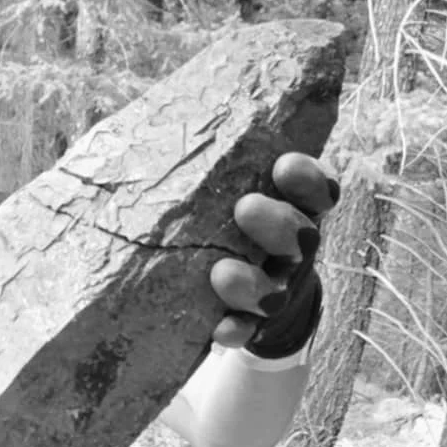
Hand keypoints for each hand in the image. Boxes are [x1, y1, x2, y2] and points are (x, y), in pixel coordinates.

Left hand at [209, 153, 339, 355]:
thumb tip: (131, 115)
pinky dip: (236, 330)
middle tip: (245, 209)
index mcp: (288, 206)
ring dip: (254, 283)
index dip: (308, 178)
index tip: (284, 166)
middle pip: (301, 234)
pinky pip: (249, 331)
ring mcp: (277, 287)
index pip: (316, 188)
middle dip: (278, 222)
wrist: (233, 287)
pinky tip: (218, 331)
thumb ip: (203, 162)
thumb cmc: (219, 218)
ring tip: (222, 274)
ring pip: (278, 287)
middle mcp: (291, 247)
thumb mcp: (219, 185)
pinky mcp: (254, 323)